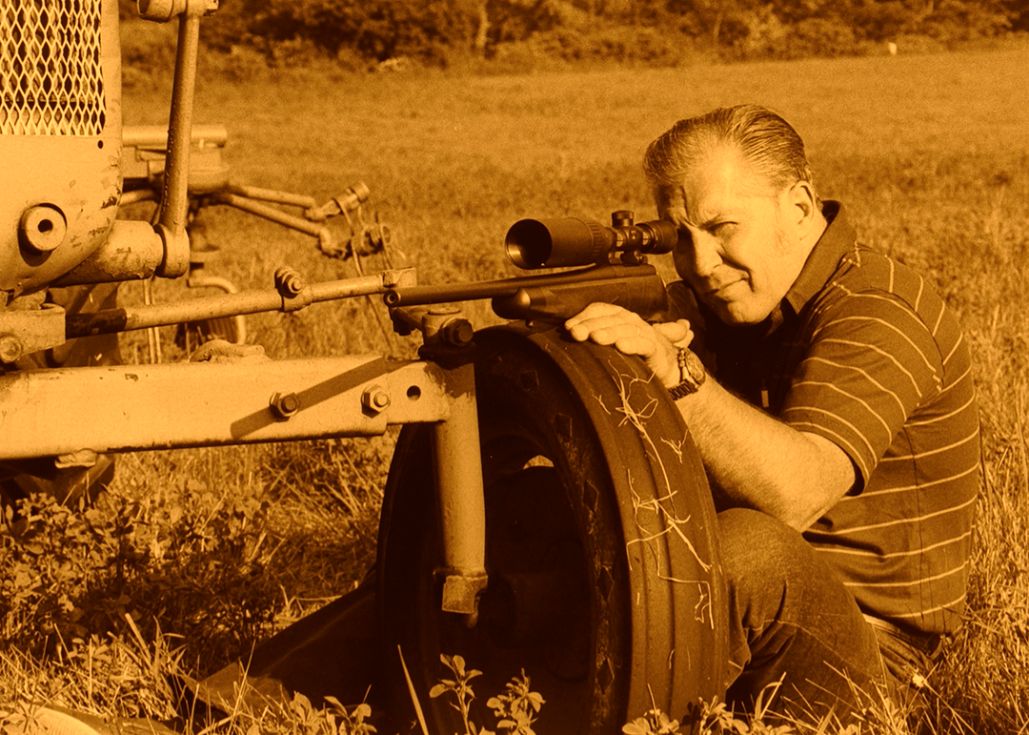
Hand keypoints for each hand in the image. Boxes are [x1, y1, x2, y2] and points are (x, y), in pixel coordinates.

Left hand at [564, 303, 693, 387]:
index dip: (584, 316)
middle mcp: (632, 321)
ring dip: (610, 333)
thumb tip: (570, 331)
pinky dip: (633, 344)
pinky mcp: (656, 350)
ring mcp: (646, 334)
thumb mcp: (609, 344)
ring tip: (596, 338)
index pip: (600, 309)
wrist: (662, 369)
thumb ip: (593, 335)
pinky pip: (644, 345)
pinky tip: (621, 347)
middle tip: (577, 334)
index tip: (569, 328)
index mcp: (619, 316)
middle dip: (591, 325)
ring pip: (626, 329)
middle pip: (611, 319)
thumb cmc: (630, 355)